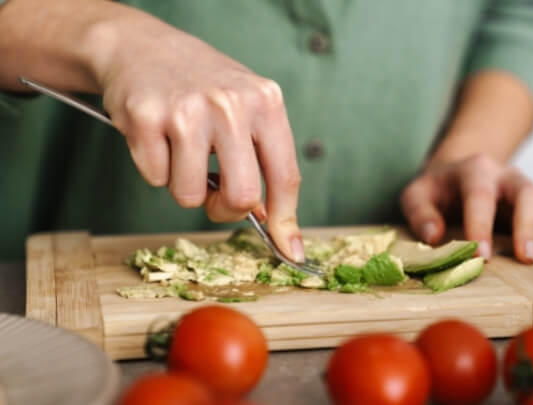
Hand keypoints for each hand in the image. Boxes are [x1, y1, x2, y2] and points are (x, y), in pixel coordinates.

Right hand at [93, 15, 303, 260]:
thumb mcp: (246, 106)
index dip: (287, 220)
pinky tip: (156, 136)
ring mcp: (187, 111)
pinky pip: (154, 178)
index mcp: (266, 102)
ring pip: (190, 196)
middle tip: (213, 193)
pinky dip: (154, 167)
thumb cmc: (202, 86)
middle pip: (240, 196)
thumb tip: (276, 223)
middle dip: (225, 209)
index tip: (291, 251)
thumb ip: (263, 157)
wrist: (142, 47)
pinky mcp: (146, 118)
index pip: (286, 176)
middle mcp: (230, 105)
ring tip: (180, 148)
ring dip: (183, 184)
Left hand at [400, 154, 532, 262]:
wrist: (457, 174)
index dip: (482, 226)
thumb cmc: (436, 191)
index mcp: (474, 171)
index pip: (480, 196)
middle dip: (528, 226)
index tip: (481, 256)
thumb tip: (434, 236)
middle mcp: (506, 176)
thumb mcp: (416, 195)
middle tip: (525, 258)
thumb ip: (420, 213)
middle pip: (527, 192)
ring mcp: (528, 187)